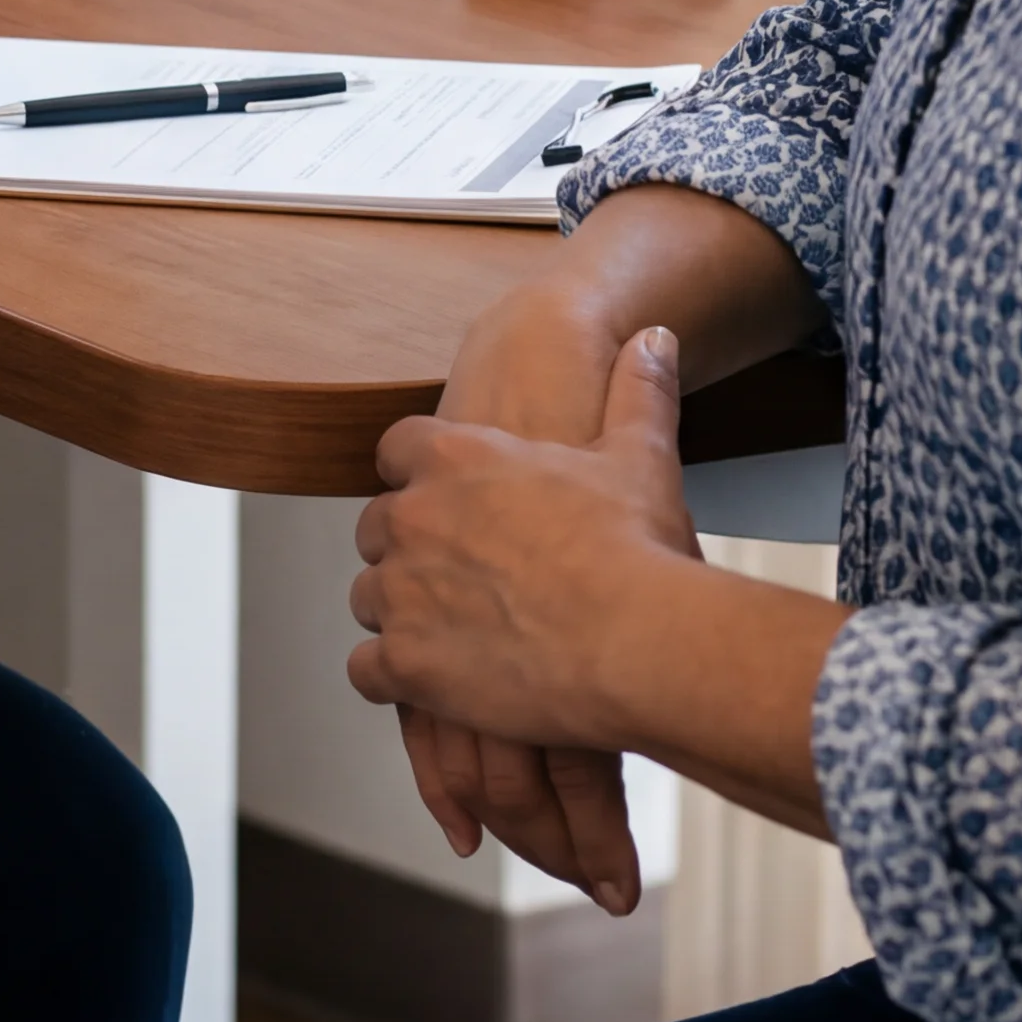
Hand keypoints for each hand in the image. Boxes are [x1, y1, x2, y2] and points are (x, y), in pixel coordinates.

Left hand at [386, 267, 650, 895]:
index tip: (439, 496)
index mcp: (453, 458)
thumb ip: (637, 389)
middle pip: (376, 528)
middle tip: (453, 576)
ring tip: (449, 635)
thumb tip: (654, 338)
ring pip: (367, 599)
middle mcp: (412, 517)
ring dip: (399, 615)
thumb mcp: (639, 453)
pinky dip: (392, 679)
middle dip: (405, 550)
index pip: (397, 449)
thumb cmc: (636, 549)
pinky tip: (430, 683)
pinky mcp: (405, 664)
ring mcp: (401, 593)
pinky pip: (367, 671)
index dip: (416, 474)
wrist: (638, 641)